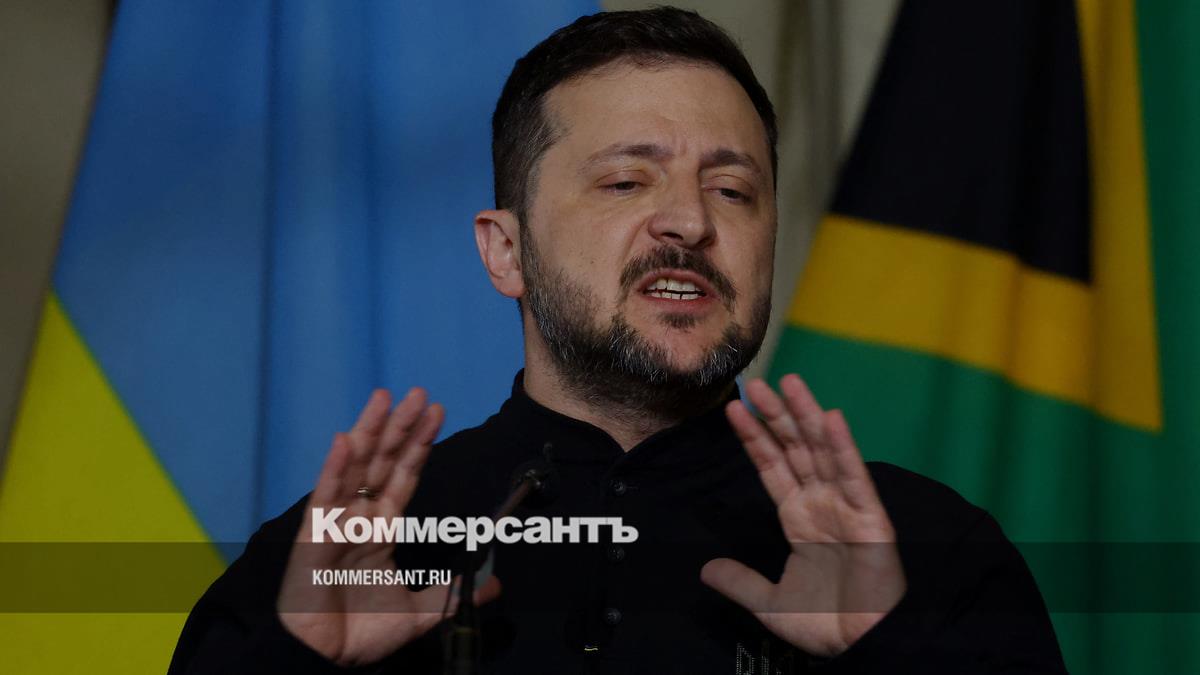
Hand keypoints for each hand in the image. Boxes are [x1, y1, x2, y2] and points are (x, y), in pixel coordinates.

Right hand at [278, 388, 499, 665]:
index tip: (436, 414)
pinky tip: (346, 440)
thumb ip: (454, 592)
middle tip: (418, 393)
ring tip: (385, 399)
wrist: (327, 660)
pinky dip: (334, 467)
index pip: (404, 476)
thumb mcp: (423, 611)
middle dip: (400, 427)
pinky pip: (325, 496)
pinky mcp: (312, 536)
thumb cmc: (362, 633)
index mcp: (381, 528)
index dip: (420, 444)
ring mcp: (335, 523)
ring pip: (354, 466)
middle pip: (382, 461)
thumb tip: (494, 583)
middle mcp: (359, 517)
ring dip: (370, 431)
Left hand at [701, 375, 904, 656]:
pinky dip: (845, 447)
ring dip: (807, 416)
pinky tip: (832, 419)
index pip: (772, 467)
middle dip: (776, 416)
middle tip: (757, 382)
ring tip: (789, 383)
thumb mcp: (770, 602)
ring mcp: (846, 506)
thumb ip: (740, 582)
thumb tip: (705, 569)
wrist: (862, 645)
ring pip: (824, 451)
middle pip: (796, 449)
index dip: (754, 438)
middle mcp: (821, 503)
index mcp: (799, 517)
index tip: (734, 409)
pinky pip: (855, 477)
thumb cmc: (825, 623)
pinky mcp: (871, 517)